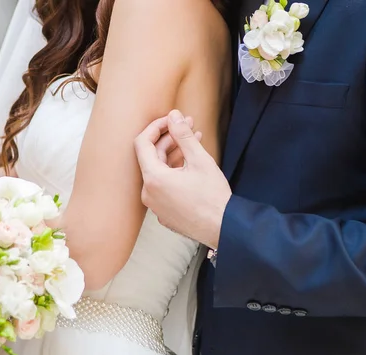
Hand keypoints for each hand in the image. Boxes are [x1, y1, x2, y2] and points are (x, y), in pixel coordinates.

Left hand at [134, 110, 231, 247]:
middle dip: (170, 139)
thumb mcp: (199, 160)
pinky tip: (191, 166)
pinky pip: (164, 187)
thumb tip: (173, 115)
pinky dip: (174, 173)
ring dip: (174, 155)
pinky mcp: (164, 213)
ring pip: (159, 172)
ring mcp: (155, 206)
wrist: (223, 227)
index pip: (142, 143)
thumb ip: (183, 135)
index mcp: (153, 178)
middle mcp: (148, 193)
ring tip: (194, 142)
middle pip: (152, 157)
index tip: (171, 120)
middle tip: (189, 126)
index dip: (156, 127)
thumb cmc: (212, 197)